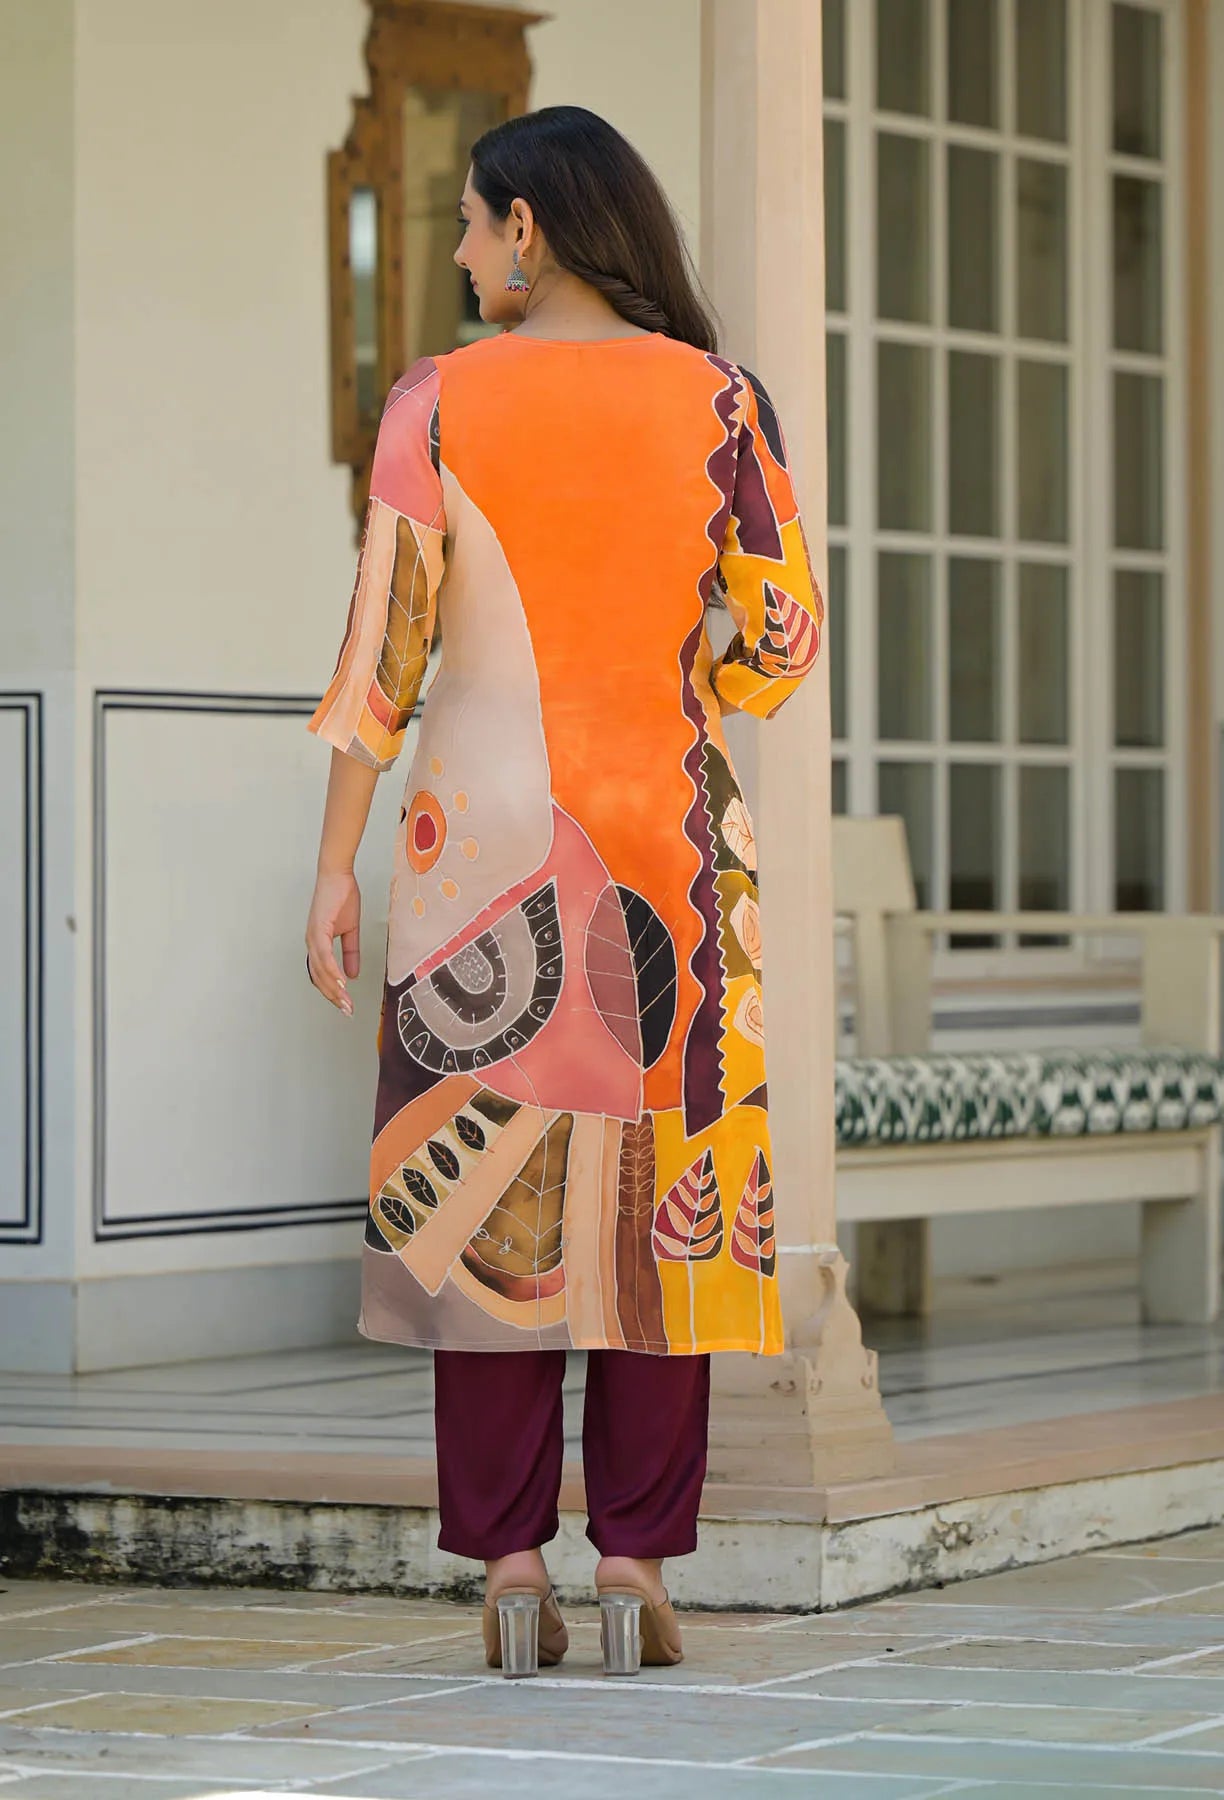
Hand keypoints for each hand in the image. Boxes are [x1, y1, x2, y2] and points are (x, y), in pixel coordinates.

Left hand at [305, 869, 359, 1015]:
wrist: (338, 875)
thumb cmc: (342, 897)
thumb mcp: (350, 930)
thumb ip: (351, 952)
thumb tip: (353, 974)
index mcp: (317, 944)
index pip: (322, 975)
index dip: (333, 991)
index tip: (345, 1004)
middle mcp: (312, 944)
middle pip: (319, 978)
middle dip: (334, 997)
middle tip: (347, 1011)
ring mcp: (313, 938)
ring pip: (321, 971)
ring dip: (334, 989)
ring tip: (346, 1002)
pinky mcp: (318, 930)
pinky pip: (324, 957)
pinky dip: (332, 971)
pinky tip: (342, 983)